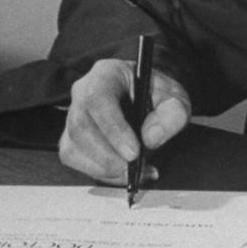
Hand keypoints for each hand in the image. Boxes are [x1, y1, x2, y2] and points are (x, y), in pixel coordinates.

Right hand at [58, 58, 190, 183]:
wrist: (148, 100)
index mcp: (106, 74)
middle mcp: (82, 92)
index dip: (113, 128)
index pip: (98, 99)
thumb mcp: (176, 98)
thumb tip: (150, 138)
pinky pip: (76, 160)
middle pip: (81, 127)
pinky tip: (125, 173)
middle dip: (108, 156)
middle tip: (135, 168)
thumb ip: (172, 114)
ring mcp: (73, 116)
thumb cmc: (158, 95)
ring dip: (105, 168)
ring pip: (74, 147)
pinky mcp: (71, 138)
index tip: (133, 152)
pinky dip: (101, 173)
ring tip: (136, 172)